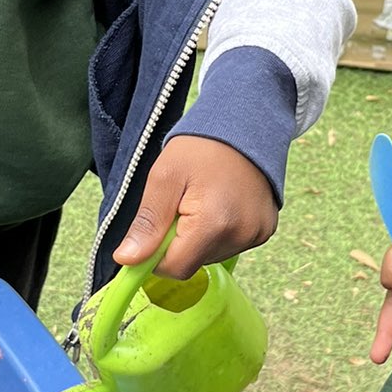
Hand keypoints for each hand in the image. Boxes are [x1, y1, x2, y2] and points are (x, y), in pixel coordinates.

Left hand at [114, 135, 277, 278]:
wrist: (244, 124)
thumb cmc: (201, 147)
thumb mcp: (164, 178)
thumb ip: (147, 223)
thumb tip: (127, 260)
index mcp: (214, 223)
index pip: (175, 268)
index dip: (157, 255)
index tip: (155, 228)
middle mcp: (241, 235)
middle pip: (194, 263)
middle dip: (179, 242)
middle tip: (181, 205)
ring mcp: (257, 234)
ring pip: (211, 256)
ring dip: (198, 238)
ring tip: (202, 202)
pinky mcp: (265, 231)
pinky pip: (231, 246)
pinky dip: (218, 233)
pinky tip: (220, 206)